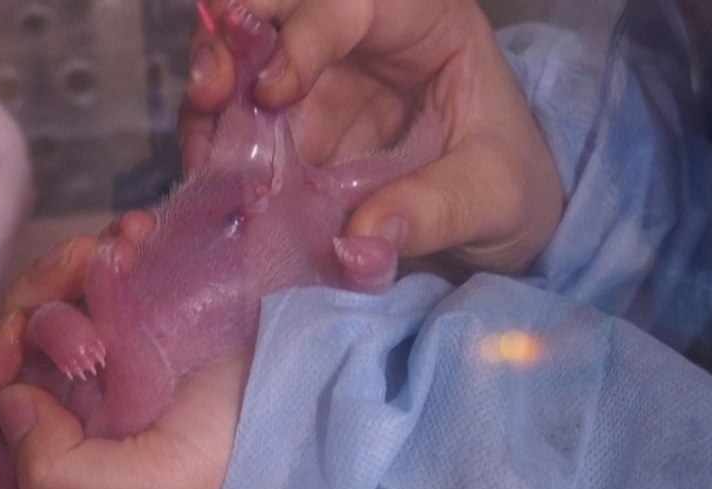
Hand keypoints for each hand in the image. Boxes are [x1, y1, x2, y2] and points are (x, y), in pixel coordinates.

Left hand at [0, 211, 243, 488]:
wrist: (322, 397)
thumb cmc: (241, 460)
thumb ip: (60, 478)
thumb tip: (13, 405)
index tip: (19, 338)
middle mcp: (67, 438)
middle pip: (1, 369)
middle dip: (32, 311)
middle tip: (84, 269)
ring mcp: (97, 379)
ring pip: (35, 317)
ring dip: (64, 273)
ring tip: (122, 242)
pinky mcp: (128, 328)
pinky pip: (79, 287)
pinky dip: (97, 255)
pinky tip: (136, 233)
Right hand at [181, 0, 562, 276]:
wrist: (497, 217)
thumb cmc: (509, 183)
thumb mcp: (495, 196)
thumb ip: (437, 210)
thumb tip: (360, 242)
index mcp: (422, 18)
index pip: (348, 2)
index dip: (302, 38)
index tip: (272, 91)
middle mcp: (355, 35)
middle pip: (273, 7)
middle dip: (228, 40)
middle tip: (208, 95)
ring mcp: (313, 80)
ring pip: (236, 61)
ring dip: (207, 102)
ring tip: (202, 156)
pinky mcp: (286, 129)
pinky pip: (233, 126)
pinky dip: (213, 151)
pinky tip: (210, 184)